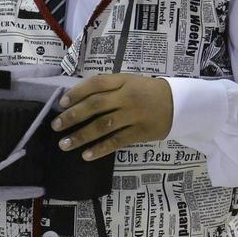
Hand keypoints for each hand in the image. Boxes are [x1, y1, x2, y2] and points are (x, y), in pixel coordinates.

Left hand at [50, 74, 173, 160]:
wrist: (181, 103)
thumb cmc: (150, 92)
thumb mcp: (131, 82)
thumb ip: (109, 88)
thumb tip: (77, 100)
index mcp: (125, 81)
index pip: (96, 83)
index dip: (76, 92)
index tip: (61, 103)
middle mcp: (128, 97)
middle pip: (95, 105)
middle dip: (73, 116)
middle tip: (56, 126)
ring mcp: (135, 115)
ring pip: (103, 125)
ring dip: (81, 136)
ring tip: (65, 144)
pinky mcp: (141, 132)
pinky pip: (117, 141)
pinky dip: (101, 149)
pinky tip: (86, 155)